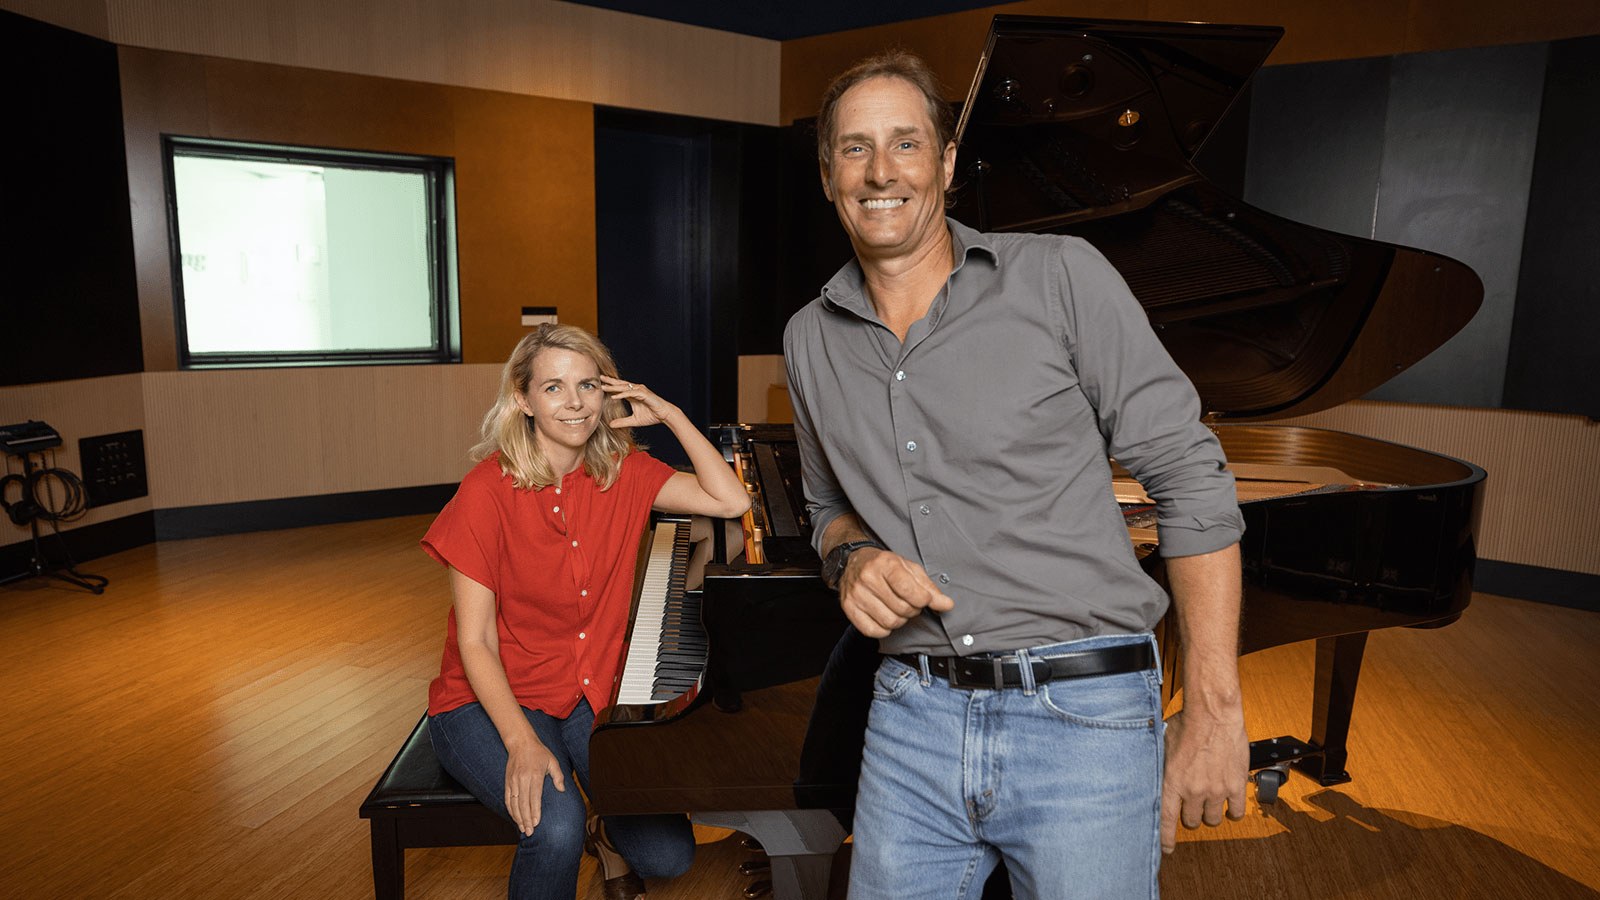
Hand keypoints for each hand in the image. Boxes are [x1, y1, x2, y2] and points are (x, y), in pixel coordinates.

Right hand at [504, 737, 564, 836]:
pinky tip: (515, 818)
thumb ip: (558, 776)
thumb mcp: (553, 761)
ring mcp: (513, 780)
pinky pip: (508, 798)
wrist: (520, 743)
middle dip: (526, 819)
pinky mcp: (507, 782)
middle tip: (530, 832)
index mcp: (535, 774)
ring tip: (523, 828)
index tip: (536, 823)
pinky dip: (510, 810)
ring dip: (518, 817)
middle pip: (523, 803)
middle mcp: (522, 779)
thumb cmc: (539, 753)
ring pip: (514, 803)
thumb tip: (562, 790)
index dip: (535, 811)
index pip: (534, 796)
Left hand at [603, 376, 677, 428]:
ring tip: (604, 387)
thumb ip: (622, 422)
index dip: (610, 387)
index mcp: (633, 395)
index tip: (600, 385)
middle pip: (620, 384)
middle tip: (599, 378)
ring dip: (614, 387)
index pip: (619, 389)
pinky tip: (614, 396)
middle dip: (610, 381)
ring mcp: (640, 391)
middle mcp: (635, 390)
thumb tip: (611, 425)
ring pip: (624, 387)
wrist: (664, 415)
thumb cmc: (652, 416)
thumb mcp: (634, 420)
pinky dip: (622, 394)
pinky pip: (630, 393)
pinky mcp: (643, 394)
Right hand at [838, 547, 954, 637]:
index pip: (909, 590)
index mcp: (885, 564)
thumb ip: (929, 588)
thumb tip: (946, 605)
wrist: (853, 561)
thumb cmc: (884, 565)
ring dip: (899, 620)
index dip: (922, 600)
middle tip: (908, 602)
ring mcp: (856, 594)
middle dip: (912, 609)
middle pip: (902, 609)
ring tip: (896, 608)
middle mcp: (868, 578)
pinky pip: (873, 631)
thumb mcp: (909, 569)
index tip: (923, 598)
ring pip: (890, 622)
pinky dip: (884, 629)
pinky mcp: (848, 608)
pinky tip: (884, 615)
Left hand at [1159, 706, 1248, 852]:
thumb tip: (1151, 773)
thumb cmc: (1187, 723)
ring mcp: (1215, 791)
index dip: (1166, 839)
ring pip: (1212, 819)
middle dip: (1190, 815)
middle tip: (1192, 805)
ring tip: (1209, 802)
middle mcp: (1193, 791)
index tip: (1167, 849)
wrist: (1213, 714)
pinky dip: (1233, 811)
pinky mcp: (1235, 786)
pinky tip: (1229, 805)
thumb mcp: (1163, 745)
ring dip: (1209, 814)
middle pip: (1191, 821)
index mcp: (1172, 782)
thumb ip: (1160, 766)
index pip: (1166, 821)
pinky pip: (1237, 811)